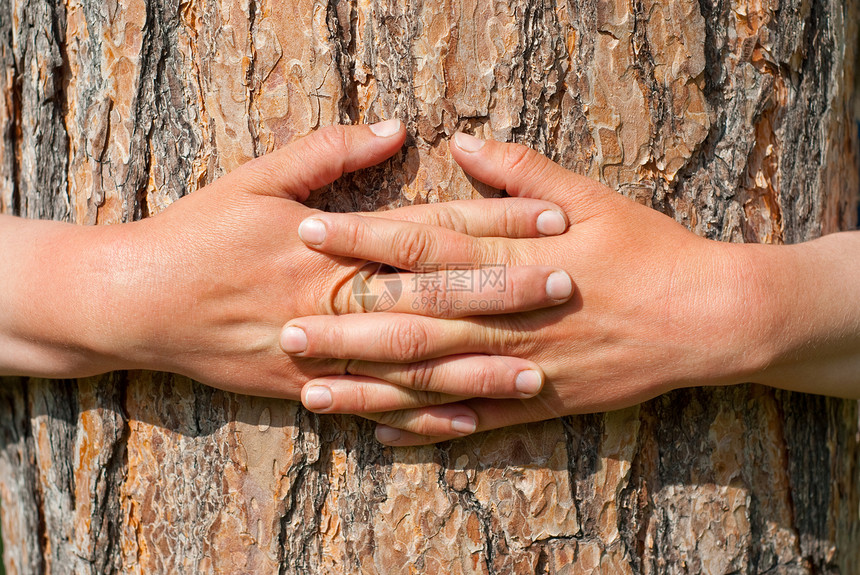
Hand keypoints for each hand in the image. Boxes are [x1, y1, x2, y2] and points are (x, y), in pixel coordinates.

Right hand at [1, 123, 572, 406]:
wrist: (139, 303)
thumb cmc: (198, 233)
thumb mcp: (256, 178)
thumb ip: (328, 152)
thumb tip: (396, 128)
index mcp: (334, 243)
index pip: (431, 230)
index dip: (494, 222)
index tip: (551, 218)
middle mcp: (339, 299)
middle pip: (437, 296)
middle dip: (506, 291)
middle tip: (567, 286)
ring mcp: (327, 351)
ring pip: (417, 363)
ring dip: (481, 365)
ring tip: (541, 366)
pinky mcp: (309, 389)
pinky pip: (378, 407)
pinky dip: (424, 416)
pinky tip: (473, 420)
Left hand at [284, 133, 779, 443]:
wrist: (705, 319)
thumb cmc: (648, 249)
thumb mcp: (590, 196)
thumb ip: (519, 172)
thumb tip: (460, 143)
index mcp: (514, 258)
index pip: (422, 245)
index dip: (363, 237)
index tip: (310, 231)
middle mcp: (507, 317)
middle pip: (411, 321)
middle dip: (344, 325)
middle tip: (285, 329)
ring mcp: (519, 367)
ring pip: (431, 380)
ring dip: (369, 386)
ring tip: (312, 391)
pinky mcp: (537, 404)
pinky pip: (471, 421)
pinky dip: (424, 429)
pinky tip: (379, 432)